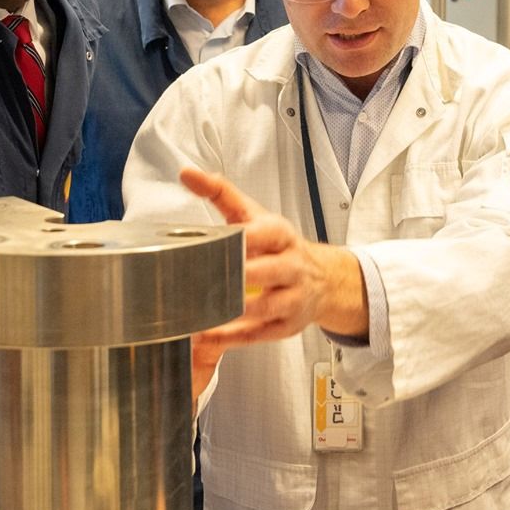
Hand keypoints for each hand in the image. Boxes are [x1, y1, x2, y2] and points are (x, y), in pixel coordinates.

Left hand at [182, 168, 367, 396]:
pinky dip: (230, 337)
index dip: (245, 238)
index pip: (266, 233)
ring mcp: (292, 299)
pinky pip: (257, 335)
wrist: (322, 279)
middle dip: (238, 278)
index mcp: (280, 235)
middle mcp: (291, 266)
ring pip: (263, 308)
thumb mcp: (252, 215)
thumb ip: (220, 192)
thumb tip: (186, 173)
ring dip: (232, 313)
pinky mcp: (285, 327)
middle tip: (201, 281)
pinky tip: (204, 336)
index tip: (224, 240)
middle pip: (266, 272)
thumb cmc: (276, 244)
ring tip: (198, 313)